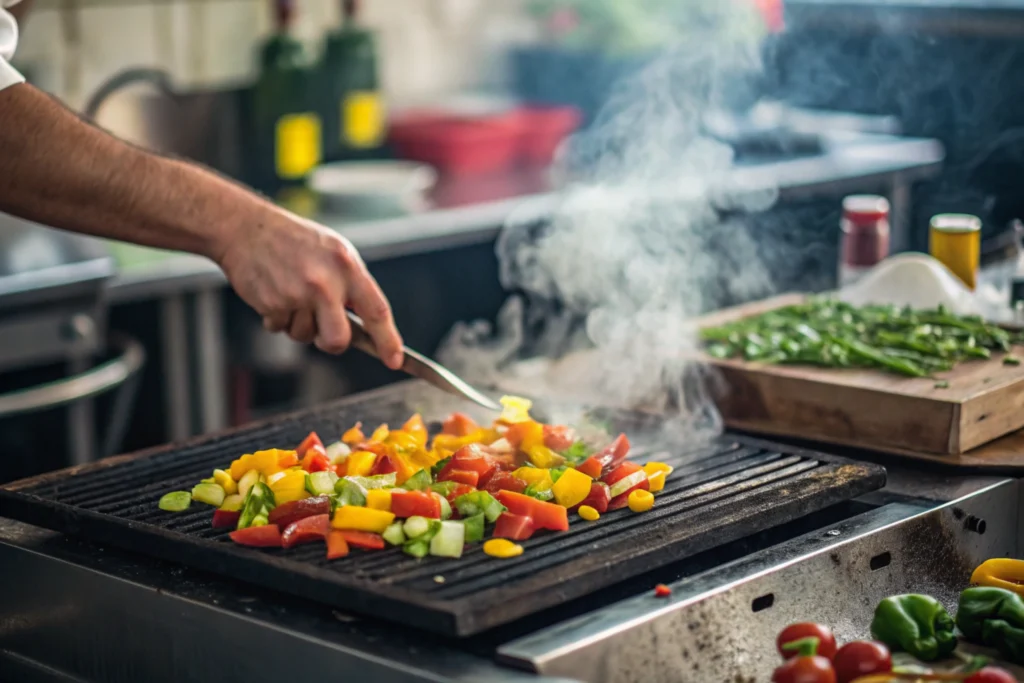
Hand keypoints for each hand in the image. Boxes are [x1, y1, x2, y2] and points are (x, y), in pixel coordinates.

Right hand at [217, 210, 403, 369]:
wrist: (247, 228)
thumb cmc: (296, 242)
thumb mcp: (336, 252)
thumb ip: (352, 285)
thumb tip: (367, 325)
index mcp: (347, 266)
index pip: (377, 311)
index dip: (388, 340)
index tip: (395, 360)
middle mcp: (325, 282)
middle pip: (338, 340)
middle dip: (331, 342)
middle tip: (323, 331)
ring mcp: (297, 295)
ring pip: (305, 336)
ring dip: (298, 324)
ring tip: (291, 294)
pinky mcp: (272, 304)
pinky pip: (280, 329)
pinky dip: (277, 318)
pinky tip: (274, 293)